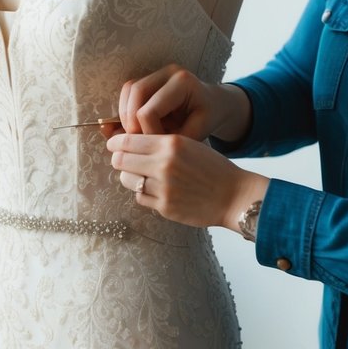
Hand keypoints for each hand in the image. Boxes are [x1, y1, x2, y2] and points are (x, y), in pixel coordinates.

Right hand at [104, 65, 251, 142]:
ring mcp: (158, 72)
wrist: (214, 104)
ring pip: (128, 90)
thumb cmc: (207, 119)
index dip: (147, 133)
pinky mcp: (149, 78)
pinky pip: (129, 91)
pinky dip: (126, 110)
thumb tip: (142, 147)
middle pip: (135, 93)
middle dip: (131, 122)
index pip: (150, 110)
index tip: (156, 147)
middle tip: (138, 142)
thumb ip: (171, 140)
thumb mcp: (197, 133)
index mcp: (183, 83)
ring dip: (125, 115)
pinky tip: (134, 126)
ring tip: (135, 135)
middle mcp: (169, 72)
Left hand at [107, 130, 268, 231]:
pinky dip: (143, 193)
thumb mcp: (189, 144)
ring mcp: (163, 188)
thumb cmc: (212, 168)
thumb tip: (126, 141)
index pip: (127, 140)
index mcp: (171, 143)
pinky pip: (140, 197)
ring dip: (129, 177)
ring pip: (127, 180)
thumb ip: (160, 141)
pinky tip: (155, 190)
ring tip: (139, 176)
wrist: (233, 196)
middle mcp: (164, 164)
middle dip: (118, 159)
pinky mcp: (164, 207)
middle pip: (120, 160)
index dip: (116, 142)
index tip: (114, 144)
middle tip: (122, 160)